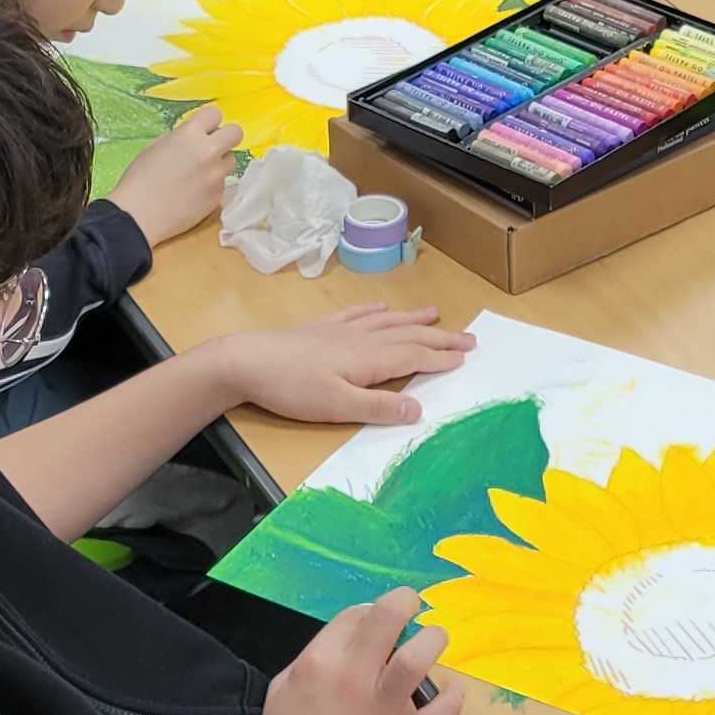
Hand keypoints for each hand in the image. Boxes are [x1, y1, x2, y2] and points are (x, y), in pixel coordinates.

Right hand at [107, 105, 238, 242]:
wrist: (139, 216)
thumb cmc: (138, 180)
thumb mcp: (154, 147)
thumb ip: (178, 138)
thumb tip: (190, 139)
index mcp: (189, 135)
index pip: (215, 113)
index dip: (209, 121)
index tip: (203, 130)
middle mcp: (208, 152)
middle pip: (236, 132)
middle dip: (225, 138)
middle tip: (211, 148)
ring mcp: (216, 175)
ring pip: (231, 161)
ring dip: (219, 163)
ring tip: (200, 174)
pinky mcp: (217, 197)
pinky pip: (222, 184)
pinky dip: (212, 186)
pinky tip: (194, 194)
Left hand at [216, 302, 472, 426]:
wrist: (247, 361)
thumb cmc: (291, 388)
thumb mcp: (337, 406)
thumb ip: (379, 408)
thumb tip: (419, 409)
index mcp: (368, 359)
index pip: (414, 356)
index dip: (441, 357)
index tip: (466, 356)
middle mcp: (360, 338)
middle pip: (407, 335)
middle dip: (439, 336)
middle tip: (468, 336)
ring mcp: (340, 330)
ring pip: (386, 321)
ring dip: (412, 318)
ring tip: (434, 313)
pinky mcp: (320, 328)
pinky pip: (356, 314)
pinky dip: (373, 309)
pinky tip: (379, 305)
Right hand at [252, 586, 461, 714]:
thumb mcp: (283, 689)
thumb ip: (315, 659)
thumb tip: (348, 640)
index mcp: (319, 661)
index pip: (356, 614)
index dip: (371, 611)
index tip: (380, 623)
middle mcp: (351, 678)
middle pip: (386, 617)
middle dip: (406, 602)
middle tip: (414, 608)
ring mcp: (380, 709)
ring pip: (416, 657)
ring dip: (433, 640)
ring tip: (435, 641)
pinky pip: (439, 714)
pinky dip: (452, 699)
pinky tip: (452, 692)